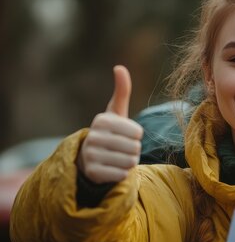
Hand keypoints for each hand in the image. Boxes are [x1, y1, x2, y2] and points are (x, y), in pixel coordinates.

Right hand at [77, 66, 142, 183]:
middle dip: (134, 150)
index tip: (125, 135)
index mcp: (102, 120)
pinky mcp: (92, 172)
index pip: (138, 132)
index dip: (137, 136)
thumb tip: (119, 67)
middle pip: (135, 147)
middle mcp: (93, 136)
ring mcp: (91, 155)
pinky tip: (113, 169)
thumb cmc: (110, 132)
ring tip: (118, 158)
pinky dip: (122, 174)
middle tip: (122, 149)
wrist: (89, 158)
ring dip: (129, 162)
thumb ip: (121, 92)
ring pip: (129, 162)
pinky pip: (121, 174)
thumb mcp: (116, 112)